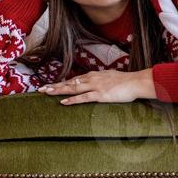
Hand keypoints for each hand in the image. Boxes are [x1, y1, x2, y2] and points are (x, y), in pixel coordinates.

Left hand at [39, 69, 155, 104]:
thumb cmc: (127, 81)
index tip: (52, 85)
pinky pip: (83, 98)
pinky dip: (72, 100)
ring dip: (59, 91)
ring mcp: (95, 87)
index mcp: (94, 75)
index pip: (75, 79)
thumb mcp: (111, 78)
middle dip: (54, 86)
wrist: (136, 82)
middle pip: (69, 83)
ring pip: (73, 88)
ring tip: (46, 93)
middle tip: (41, 89)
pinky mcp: (100, 95)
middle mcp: (92, 79)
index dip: (62, 83)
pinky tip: (63, 102)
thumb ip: (102, 80)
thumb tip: (97, 83)